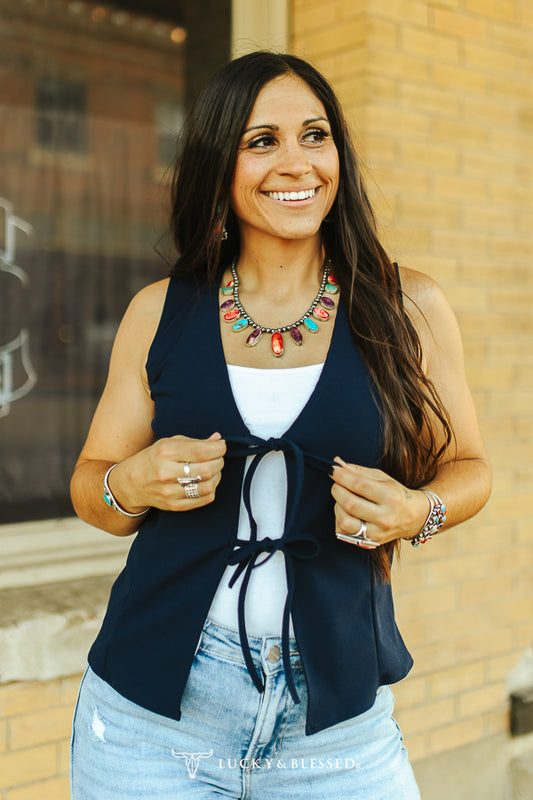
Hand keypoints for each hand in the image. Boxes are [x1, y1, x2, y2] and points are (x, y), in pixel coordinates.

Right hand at [109, 433, 225, 511]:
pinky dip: (211, 489)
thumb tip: (218, 440)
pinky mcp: (173, 505)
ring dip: (217, 477)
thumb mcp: (170, 443)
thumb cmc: (154, 458)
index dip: (218, 448)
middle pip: (207, 469)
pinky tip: (207, 482)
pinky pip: (203, 499)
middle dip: (219, 462)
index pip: (201, 451)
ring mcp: (169, 491)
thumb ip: (195, 442)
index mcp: (165, 451)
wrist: (131, 483)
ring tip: (214, 470)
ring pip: (207, 486)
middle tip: (218, 458)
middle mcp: (166, 472)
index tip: (222, 446)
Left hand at [330, 458, 428, 547]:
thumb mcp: (383, 478)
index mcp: (391, 496)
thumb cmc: (395, 494)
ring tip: (343, 500)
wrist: (413, 518)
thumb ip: (360, 471)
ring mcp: (378, 532)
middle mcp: (386, 517)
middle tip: (337, 484)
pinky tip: (347, 512)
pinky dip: (340, 519)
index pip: (359, 485)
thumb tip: (337, 465)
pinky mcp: (370, 542)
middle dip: (337, 490)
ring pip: (345, 521)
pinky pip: (344, 532)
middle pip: (350, 503)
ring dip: (338, 507)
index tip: (332, 470)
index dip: (341, 476)